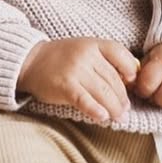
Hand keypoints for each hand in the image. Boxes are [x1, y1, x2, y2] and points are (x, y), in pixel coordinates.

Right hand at [17, 38, 138, 123]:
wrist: (30, 61)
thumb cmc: (61, 58)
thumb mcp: (85, 50)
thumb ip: (105, 60)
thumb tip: (131, 81)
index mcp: (93, 44)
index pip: (121, 55)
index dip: (130, 72)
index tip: (131, 85)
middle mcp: (86, 55)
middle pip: (113, 79)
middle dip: (122, 98)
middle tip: (125, 110)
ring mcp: (75, 70)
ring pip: (103, 92)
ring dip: (114, 109)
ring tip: (118, 118)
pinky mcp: (64, 86)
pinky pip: (84, 100)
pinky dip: (95, 110)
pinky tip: (102, 117)